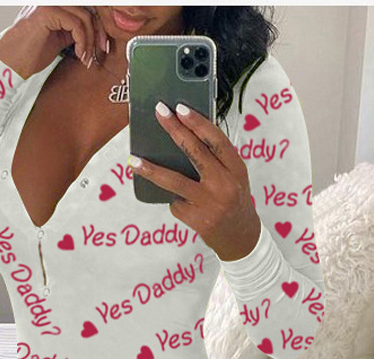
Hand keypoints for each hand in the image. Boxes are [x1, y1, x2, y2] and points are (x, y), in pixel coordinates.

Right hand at [0, 5, 110, 79]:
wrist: (12, 63)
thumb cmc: (31, 53)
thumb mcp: (60, 39)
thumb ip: (74, 30)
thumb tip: (94, 31)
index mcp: (55, 5)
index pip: (86, 7)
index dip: (98, 25)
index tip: (102, 45)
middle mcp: (53, 1)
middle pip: (89, 8)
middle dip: (98, 32)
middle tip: (99, 51)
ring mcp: (50, 4)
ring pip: (85, 17)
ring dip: (89, 41)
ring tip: (85, 58)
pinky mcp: (48, 12)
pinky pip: (76, 25)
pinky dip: (82, 42)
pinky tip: (79, 54)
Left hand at [130, 102, 262, 261]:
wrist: (239, 236)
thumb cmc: (233, 199)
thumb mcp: (234, 176)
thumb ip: (217, 158)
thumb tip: (184, 134)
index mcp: (236, 169)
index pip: (216, 140)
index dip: (197, 122)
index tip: (180, 108)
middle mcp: (224, 184)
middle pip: (194, 152)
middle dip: (174, 130)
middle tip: (159, 113)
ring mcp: (208, 203)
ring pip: (174, 181)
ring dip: (151, 170)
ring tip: (133, 160)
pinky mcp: (195, 218)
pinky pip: (175, 200)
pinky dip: (173, 197)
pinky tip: (179, 200)